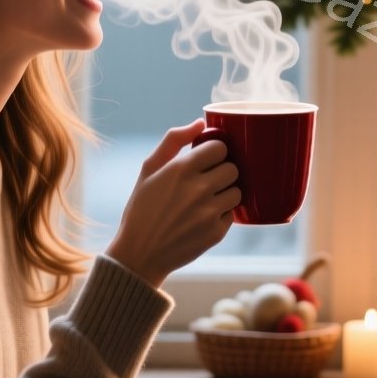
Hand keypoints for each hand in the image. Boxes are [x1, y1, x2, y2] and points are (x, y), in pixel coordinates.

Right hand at [105, 119, 240, 287]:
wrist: (139, 254)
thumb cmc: (142, 208)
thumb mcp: (148, 170)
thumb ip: (173, 140)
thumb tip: (200, 122)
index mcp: (181, 169)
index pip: (220, 147)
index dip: (215, 153)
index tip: (207, 160)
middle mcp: (198, 189)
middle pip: (233, 168)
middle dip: (222, 172)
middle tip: (207, 181)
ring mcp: (209, 213)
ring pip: (237, 191)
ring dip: (226, 193)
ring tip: (207, 200)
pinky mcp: (216, 234)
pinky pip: (232, 214)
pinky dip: (222, 214)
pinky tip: (203, 218)